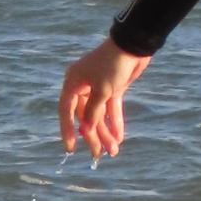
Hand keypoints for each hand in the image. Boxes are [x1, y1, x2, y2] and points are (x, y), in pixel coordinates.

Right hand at [59, 39, 150, 157]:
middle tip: (98, 155)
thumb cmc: (112, 65)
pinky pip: (112, 108)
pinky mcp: (113, 88)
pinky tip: (119, 137)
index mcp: (73, 83)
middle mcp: (83, 86)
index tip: (71, 149)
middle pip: (85, 116)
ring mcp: (99, 87)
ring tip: (112, 151)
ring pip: (99, 114)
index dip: (67, 130)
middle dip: (93, 135)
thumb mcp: (102, 90)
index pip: (66, 111)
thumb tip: (86, 130)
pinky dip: (115, 121)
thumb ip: (93, 112)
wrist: (134, 45)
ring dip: (106, 132)